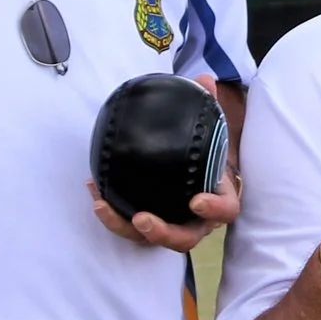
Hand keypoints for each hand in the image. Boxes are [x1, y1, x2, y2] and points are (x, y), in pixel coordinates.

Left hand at [90, 74, 241, 253]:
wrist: (197, 169)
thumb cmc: (205, 153)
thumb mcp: (210, 129)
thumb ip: (208, 105)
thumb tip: (204, 79)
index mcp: (220, 198)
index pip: (225, 210)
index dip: (213, 209)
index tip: (196, 201)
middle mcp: (197, 220)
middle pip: (185, 238)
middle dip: (163, 232)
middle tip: (142, 218)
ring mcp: (172, 225)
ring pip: (152, 240)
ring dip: (124, 227)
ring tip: (102, 207)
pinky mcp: (149, 225)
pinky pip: (129, 226)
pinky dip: (111, 213)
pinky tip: (94, 190)